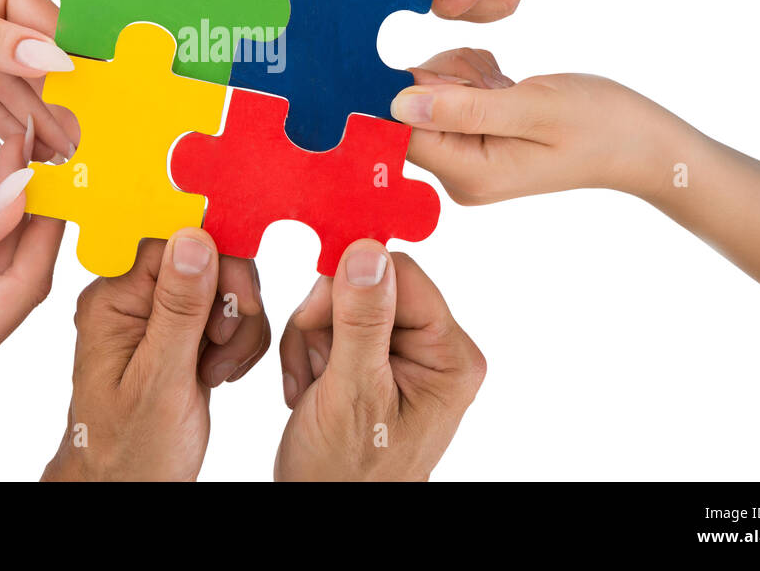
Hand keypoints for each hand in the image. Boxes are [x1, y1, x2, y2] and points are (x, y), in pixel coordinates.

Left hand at [0, 0, 76, 158]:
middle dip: (59, 104)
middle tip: (86, 153)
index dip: (73, 72)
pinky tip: (24, 147)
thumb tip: (55, 59)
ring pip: (8, 84)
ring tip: (64, 161)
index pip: (47, 29)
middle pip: (34, 61)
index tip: (99, 114)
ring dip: (33, 119)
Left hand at [42, 231, 269, 480]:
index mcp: (113, 300)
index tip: (237, 300)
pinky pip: (226, 313)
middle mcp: (133, 300)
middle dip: (230, 299)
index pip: (171, 241)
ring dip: (238, 325)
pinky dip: (239, 341)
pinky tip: (221, 373)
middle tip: (222, 344)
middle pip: (204, 257)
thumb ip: (179, 307)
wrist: (128, 491)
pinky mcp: (182, 335)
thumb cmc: (130, 450)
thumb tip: (194, 237)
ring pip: (222, 284)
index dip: (214, 261)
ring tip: (218, 370)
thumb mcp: (159, 380)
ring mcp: (159, 317)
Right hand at [276, 241, 483, 480]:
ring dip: (312, 339)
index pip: (401, 275)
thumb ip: (362, 320)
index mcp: (450, 356)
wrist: (325, 510)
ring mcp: (404, 354)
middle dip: (326, 320)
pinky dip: (308, 351)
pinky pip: (333, 324)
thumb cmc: (345, 473)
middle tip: (315, 367)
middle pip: (369, 285)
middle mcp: (435, 349)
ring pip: (343, 302)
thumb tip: (367, 250)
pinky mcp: (375, 359)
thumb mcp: (353, 392)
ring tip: (311, 388)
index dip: (351, 286)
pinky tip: (310, 389)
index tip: (316, 316)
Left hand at [391, 47, 685, 203]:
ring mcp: (467, 157)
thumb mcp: (533, 107)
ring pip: (429, 94)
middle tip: (494, 79)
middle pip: (412, 111)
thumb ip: (464, 108)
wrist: (639, 140)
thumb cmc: (599, 124)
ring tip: (505, 82)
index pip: (402, 132)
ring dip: (461, 73)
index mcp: (469, 174)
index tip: (454, 72)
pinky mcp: (476, 138)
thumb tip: (397, 106)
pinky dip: (473, 76)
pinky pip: (450, 94)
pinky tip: (504, 83)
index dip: (409, 90)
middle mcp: (460, 174)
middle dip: (445, 78)